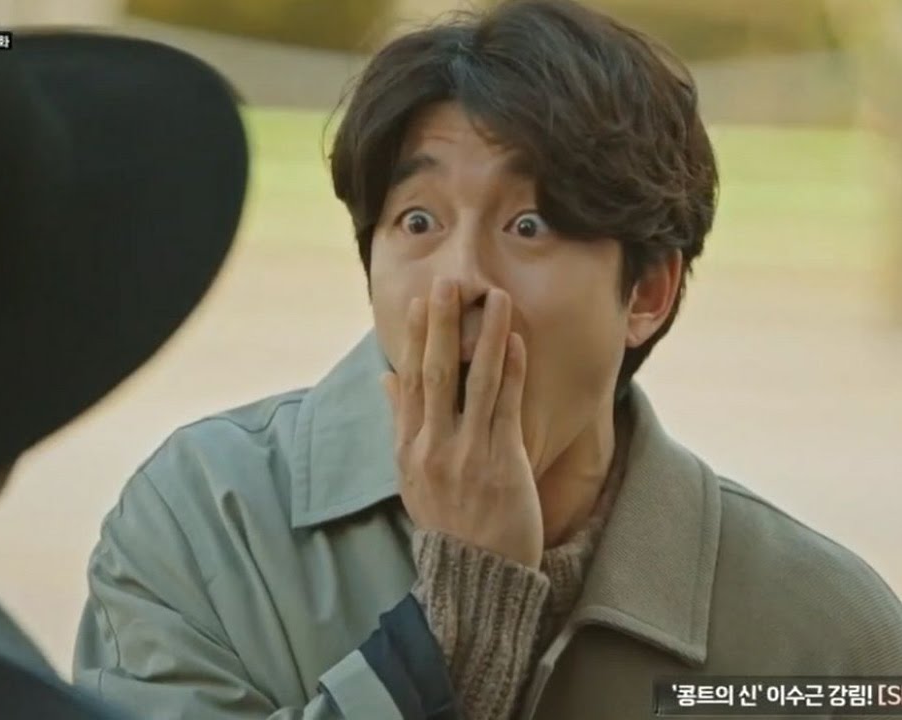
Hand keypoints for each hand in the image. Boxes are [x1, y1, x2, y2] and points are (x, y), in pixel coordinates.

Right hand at [381, 277, 543, 568]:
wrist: (477, 576)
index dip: (415, 339)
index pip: (410, 382)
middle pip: (437, 374)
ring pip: (478, 383)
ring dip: (487, 336)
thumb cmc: (448, 522)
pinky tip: (516, 342)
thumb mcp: (411, 475)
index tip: (419, 301)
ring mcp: (469, 454)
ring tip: (495, 298)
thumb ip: (401, 422)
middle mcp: (434, 448)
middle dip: (443, 325)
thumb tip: (386, 377)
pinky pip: (508, 408)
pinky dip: (512, 372)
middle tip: (448, 283)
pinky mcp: (504, 463)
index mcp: (409, 448)